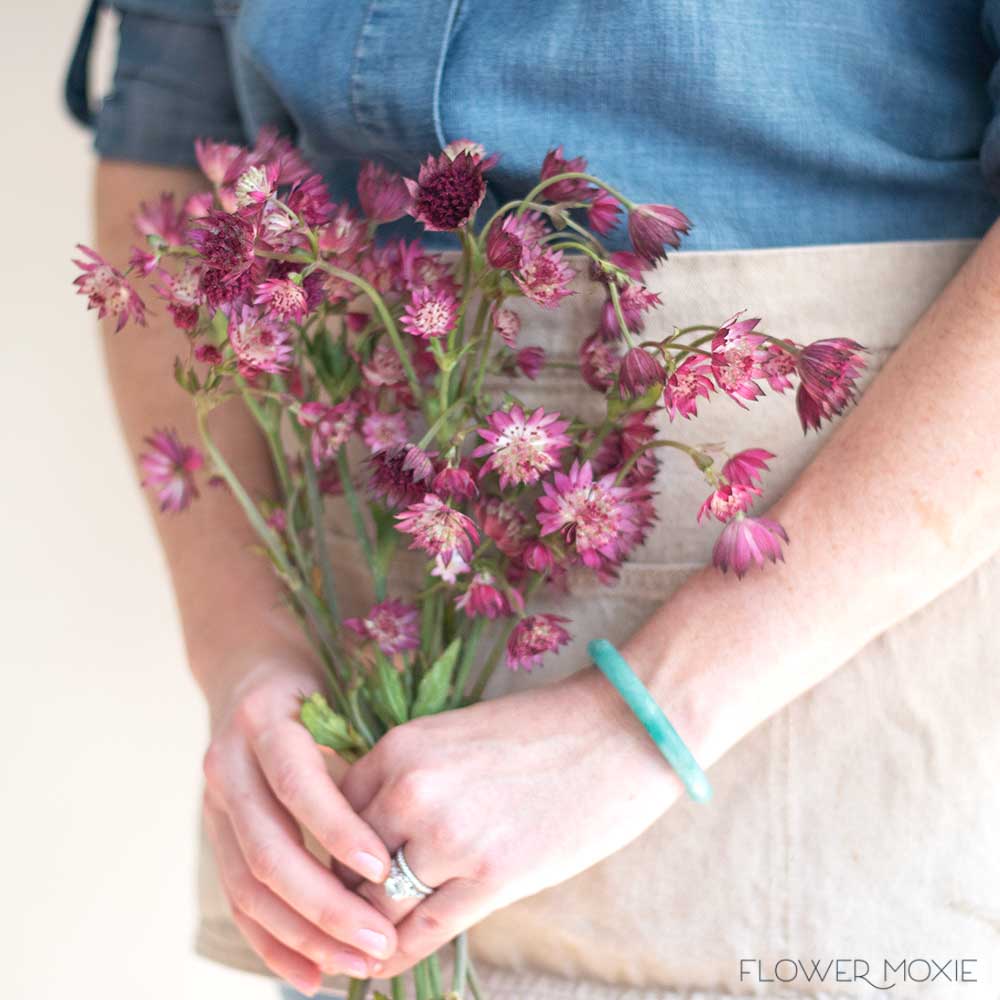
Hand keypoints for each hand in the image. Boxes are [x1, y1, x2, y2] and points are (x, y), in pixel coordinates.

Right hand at [201, 651, 398, 994]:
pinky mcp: (215, 835)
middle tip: (378, 939)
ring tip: (356, 964)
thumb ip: (359, 751)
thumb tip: (407, 821)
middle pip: (268, 849)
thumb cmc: (315, 685)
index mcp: (263, 722)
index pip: (297, 785)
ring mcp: (213, 803)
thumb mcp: (338, 698)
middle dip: (324, 904)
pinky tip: (310, 974)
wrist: (248, 671)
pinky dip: (272, 942)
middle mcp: (227, 765)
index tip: (384, 868)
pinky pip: (237, 900)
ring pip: (248, 885)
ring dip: (302, 935)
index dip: (337, 830)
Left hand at [340, 666, 682, 976]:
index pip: (335, 816)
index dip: (334, 854)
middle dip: (344, 897)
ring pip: (376, 905)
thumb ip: (411, 779)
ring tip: (358, 953)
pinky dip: (395, 956)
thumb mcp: (456, 738)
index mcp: (400, 748)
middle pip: (348, 863)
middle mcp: (412, 789)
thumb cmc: (542, 731)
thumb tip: (378, 833)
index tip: (340, 877)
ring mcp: (449, 834)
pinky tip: (382, 968)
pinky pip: (421, 932)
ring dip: (367, 932)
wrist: (617, 730)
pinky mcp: (491, 877)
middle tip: (343, 921)